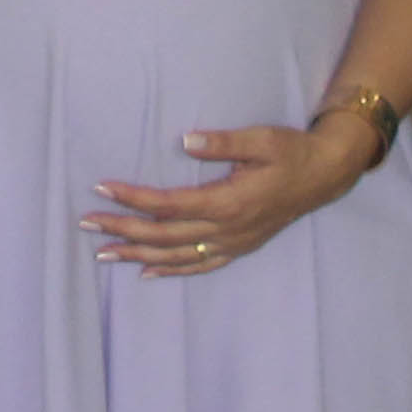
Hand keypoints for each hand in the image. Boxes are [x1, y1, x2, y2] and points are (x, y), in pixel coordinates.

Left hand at [85, 113, 379, 274]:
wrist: (325, 176)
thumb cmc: (291, 152)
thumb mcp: (261, 139)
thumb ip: (223, 143)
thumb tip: (186, 141)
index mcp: (228, 202)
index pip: (168, 205)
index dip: (133, 199)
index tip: (102, 188)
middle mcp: (226, 230)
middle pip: (163, 236)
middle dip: (122, 230)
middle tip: (86, 224)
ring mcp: (232, 243)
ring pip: (176, 257)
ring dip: (137, 254)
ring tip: (103, 253)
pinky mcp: (239, 247)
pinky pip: (199, 266)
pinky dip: (170, 271)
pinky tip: (146, 272)